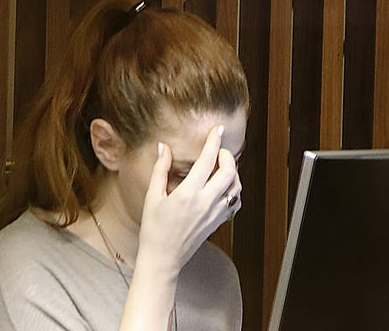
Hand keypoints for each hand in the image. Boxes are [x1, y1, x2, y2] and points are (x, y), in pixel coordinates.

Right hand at [136, 125, 242, 271]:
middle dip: (227, 156)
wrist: (163, 258)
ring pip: (236, 187)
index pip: (207, 160)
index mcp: (188, 193)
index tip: (218, 130)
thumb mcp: (153, 197)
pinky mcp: (218, 222)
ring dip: (233, 173)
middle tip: (218, 151)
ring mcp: (215, 214)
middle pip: (229, 171)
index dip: (214, 141)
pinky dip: (233, 190)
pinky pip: (235, 202)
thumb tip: (164, 147)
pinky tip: (222, 187)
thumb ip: (160, 169)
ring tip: (221, 167)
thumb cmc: (154, 229)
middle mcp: (205, 202)